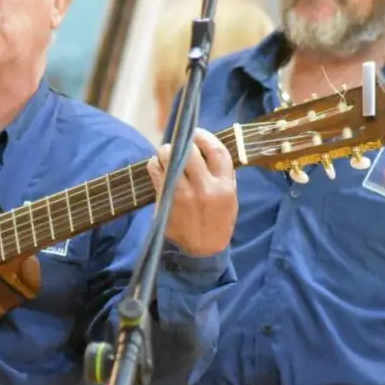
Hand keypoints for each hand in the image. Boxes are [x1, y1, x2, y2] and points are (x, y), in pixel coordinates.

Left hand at [147, 128, 237, 255]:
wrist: (202, 251)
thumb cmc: (217, 222)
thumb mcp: (230, 199)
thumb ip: (224, 175)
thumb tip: (210, 149)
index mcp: (225, 186)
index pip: (217, 151)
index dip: (206, 137)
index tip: (197, 133)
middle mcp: (205, 187)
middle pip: (191, 150)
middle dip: (182, 142)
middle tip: (178, 143)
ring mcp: (184, 193)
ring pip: (170, 157)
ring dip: (165, 151)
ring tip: (165, 154)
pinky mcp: (166, 199)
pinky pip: (156, 171)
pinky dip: (153, 164)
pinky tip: (156, 165)